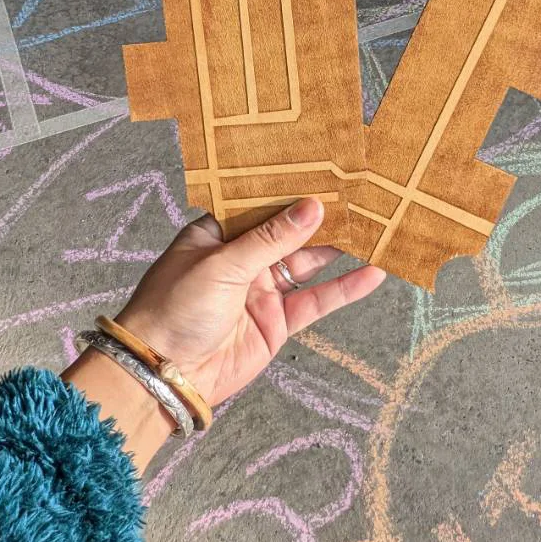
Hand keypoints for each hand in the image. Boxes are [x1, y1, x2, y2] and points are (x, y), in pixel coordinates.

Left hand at [115, 196, 384, 408]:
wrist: (164, 373)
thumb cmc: (176, 308)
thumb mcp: (223, 265)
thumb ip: (272, 238)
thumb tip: (313, 206)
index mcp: (218, 233)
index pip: (260, 202)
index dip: (292, 188)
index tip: (328, 168)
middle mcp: (242, 257)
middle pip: (289, 231)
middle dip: (322, 216)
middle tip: (362, 193)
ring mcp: (261, 290)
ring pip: (308, 263)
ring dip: (339, 248)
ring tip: (376, 227)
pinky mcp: (277, 322)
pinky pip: (315, 300)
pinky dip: (343, 289)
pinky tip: (372, 274)